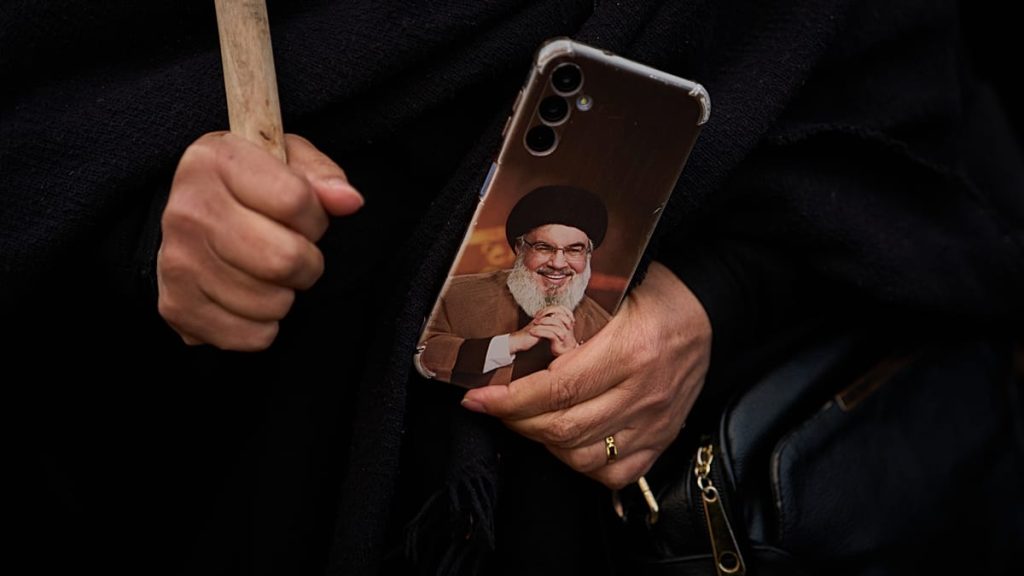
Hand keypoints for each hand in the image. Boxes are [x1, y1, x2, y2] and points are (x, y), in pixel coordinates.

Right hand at [157, 132, 362, 349]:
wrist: (191, 217)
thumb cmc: (249, 187)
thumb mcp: (287, 160)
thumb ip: (322, 176)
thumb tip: (348, 201)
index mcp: (214, 161)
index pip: (295, 200)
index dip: (316, 217)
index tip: (306, 217)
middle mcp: (187, 210)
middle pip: (284, 260)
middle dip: (308, 262)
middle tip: (296, 253)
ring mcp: (178, 262)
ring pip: (273, 303)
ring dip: (286, 294)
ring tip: (269, 273)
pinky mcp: (177, 307)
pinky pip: (253, 336)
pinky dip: (265, 324)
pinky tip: (252, 297)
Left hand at [461, 262, 710, 488]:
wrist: (710, 308)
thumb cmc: (657, 294)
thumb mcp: (612, 294)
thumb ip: (569, 325)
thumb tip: (515, 348)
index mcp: (629, 351)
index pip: (556, 390)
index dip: (509, 400)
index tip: (478, 398)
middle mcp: (643, 393)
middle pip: (563, 428)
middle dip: (515, 421)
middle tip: (494, 407)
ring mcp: (655, 421)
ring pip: (583, 457)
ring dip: (544, 443)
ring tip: (528, 420)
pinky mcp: (663, 437)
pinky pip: (616, 472)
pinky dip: (582, 464)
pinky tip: (566, 442)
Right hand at [508, 305, 576, 355]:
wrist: (519, 341)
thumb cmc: (532, 335)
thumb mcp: (544, 328)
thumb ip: (552, 324)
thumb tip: (564, 323)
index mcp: (544, 314)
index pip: (558, 306)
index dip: (567, 311)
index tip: (572, 320)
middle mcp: (542, 315)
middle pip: (557, 309)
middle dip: (566, 317)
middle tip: (571, 325)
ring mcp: (539, 322)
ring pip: (554, 319)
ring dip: (562, 327)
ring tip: (566, 334)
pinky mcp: (536, 330)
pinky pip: (549, 330)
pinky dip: (557, 334)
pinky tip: (560, 338)